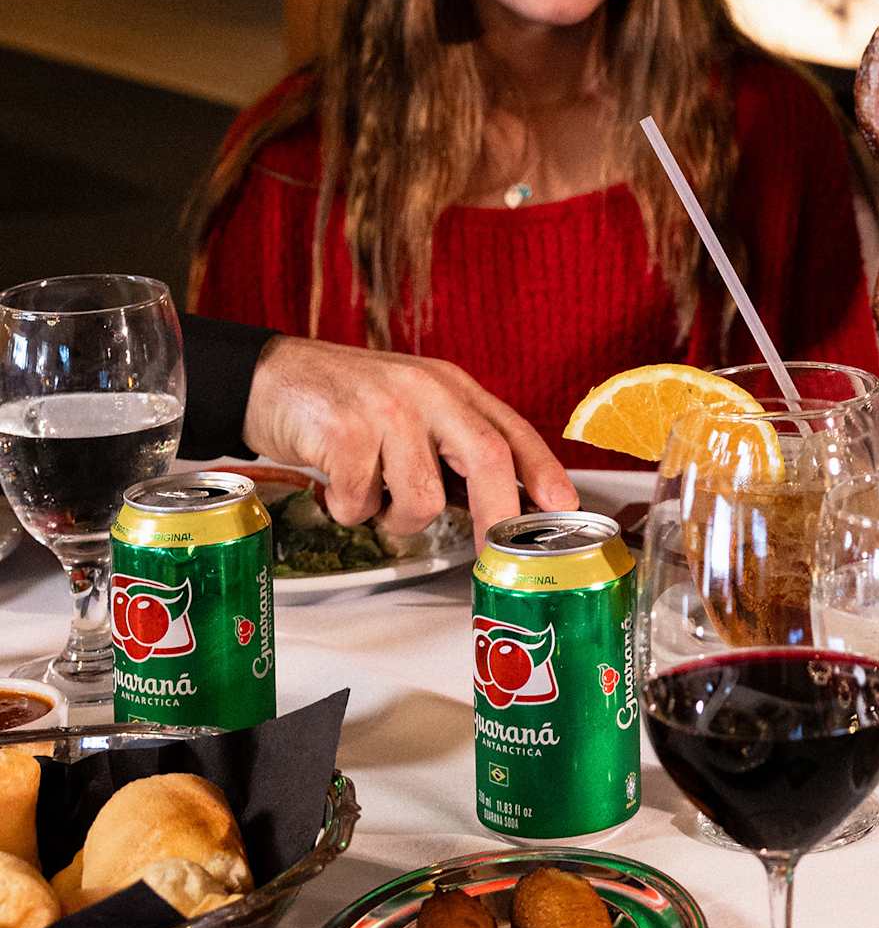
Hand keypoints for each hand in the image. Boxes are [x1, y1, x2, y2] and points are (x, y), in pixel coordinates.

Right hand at [242, 337, 576, 546]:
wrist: (266, 376)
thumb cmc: (342, 402)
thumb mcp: (408, 406)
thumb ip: (449, 441)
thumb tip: (494, 502)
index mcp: (449, 386)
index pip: (509, 429)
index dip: (542, 470)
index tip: (562, 507)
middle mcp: (425, 391)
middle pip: (485, 459)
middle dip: (496, 515)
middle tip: (490, 551)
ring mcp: (385, 409)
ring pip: (422, 497)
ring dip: (396, 519)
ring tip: (373, 498)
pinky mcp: (344, 431)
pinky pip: (363, 503)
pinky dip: (349, 511)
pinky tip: (337, 486)